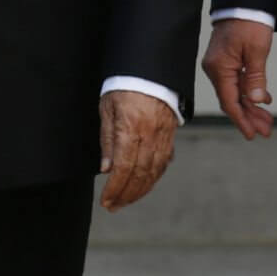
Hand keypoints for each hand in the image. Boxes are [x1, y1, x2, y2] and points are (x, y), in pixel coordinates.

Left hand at [98, 91, 176, 211]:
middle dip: (126, 194)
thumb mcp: (107, 108)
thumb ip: (107, 138)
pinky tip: (144, 184)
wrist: (150, 69)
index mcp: (131, 127)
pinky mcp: (170, 135)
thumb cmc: (124, 85)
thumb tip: (106, 168)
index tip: (106, 201)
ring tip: (126, 200)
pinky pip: (163, 162)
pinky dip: (153, 177)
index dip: (114, 188)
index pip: (123, 167)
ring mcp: (163, 135)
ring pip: (154, 171)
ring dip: (140, 190)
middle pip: (140, 174)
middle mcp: (150, 134)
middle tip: (113, 206)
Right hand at [202, 18, 276, 139]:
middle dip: (249, 117)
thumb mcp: (257, 50)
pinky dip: (249, 93)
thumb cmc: (250, 22)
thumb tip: (257, 100)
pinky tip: (262, 101)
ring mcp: (219, 66)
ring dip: (251, 107)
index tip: (252, 135)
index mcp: (219, 68)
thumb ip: (256, 76)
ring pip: (234, 93)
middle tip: (267, 131)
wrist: (244, 2)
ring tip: (267, 121)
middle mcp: (215, 70)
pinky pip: (236, 83)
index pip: (229, 102)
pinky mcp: (225, 61)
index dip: (241, 120)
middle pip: (232, 101)